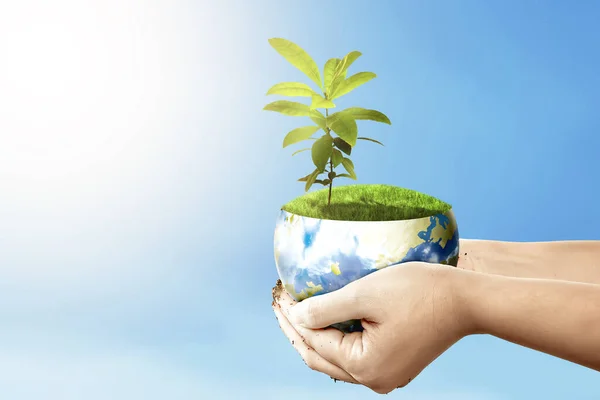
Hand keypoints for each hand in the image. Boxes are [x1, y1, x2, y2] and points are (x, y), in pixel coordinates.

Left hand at [272, 262, 471, 393]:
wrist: (467, 300)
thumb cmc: (419, 291)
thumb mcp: (366, 294)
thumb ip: (326, 308)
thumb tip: (296, 318)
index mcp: (365, 366)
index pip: (314, 342)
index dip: (292, 318)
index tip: (279, 295)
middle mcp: (374, 379)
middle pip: (321, 357)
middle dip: (297, 331)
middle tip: (280, 306)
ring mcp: (387, 375)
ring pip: (337, 359)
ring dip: (316, 335)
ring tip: (297, 313)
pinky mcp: (396, 364)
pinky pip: (355, 355)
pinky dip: (337, 338)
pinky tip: (328, 320)